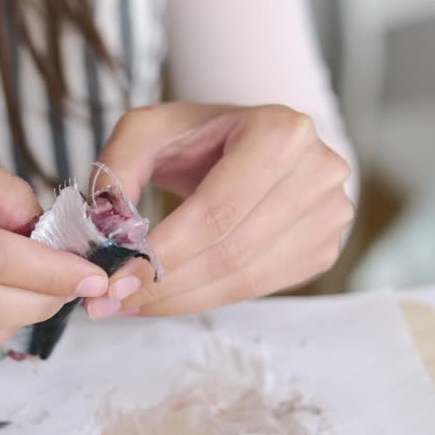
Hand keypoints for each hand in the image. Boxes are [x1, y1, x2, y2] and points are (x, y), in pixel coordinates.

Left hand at [89, 102, 353, 317]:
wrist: (250, 140)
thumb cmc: (199, 135)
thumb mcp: (148, 130)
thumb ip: (116, 171)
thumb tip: (104, 232)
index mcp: (279, 131)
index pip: (216, 210)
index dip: (163, 254)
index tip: (116, 281)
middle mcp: (317, 170)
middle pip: (232, 250)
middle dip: (166, 285)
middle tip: (114, 302)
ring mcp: (330, 212)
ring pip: (247, 278)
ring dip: (183, 300)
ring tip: (134, 304)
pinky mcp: (325, 246)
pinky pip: (263, 287)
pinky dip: (212, 298)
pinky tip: (174, 295)